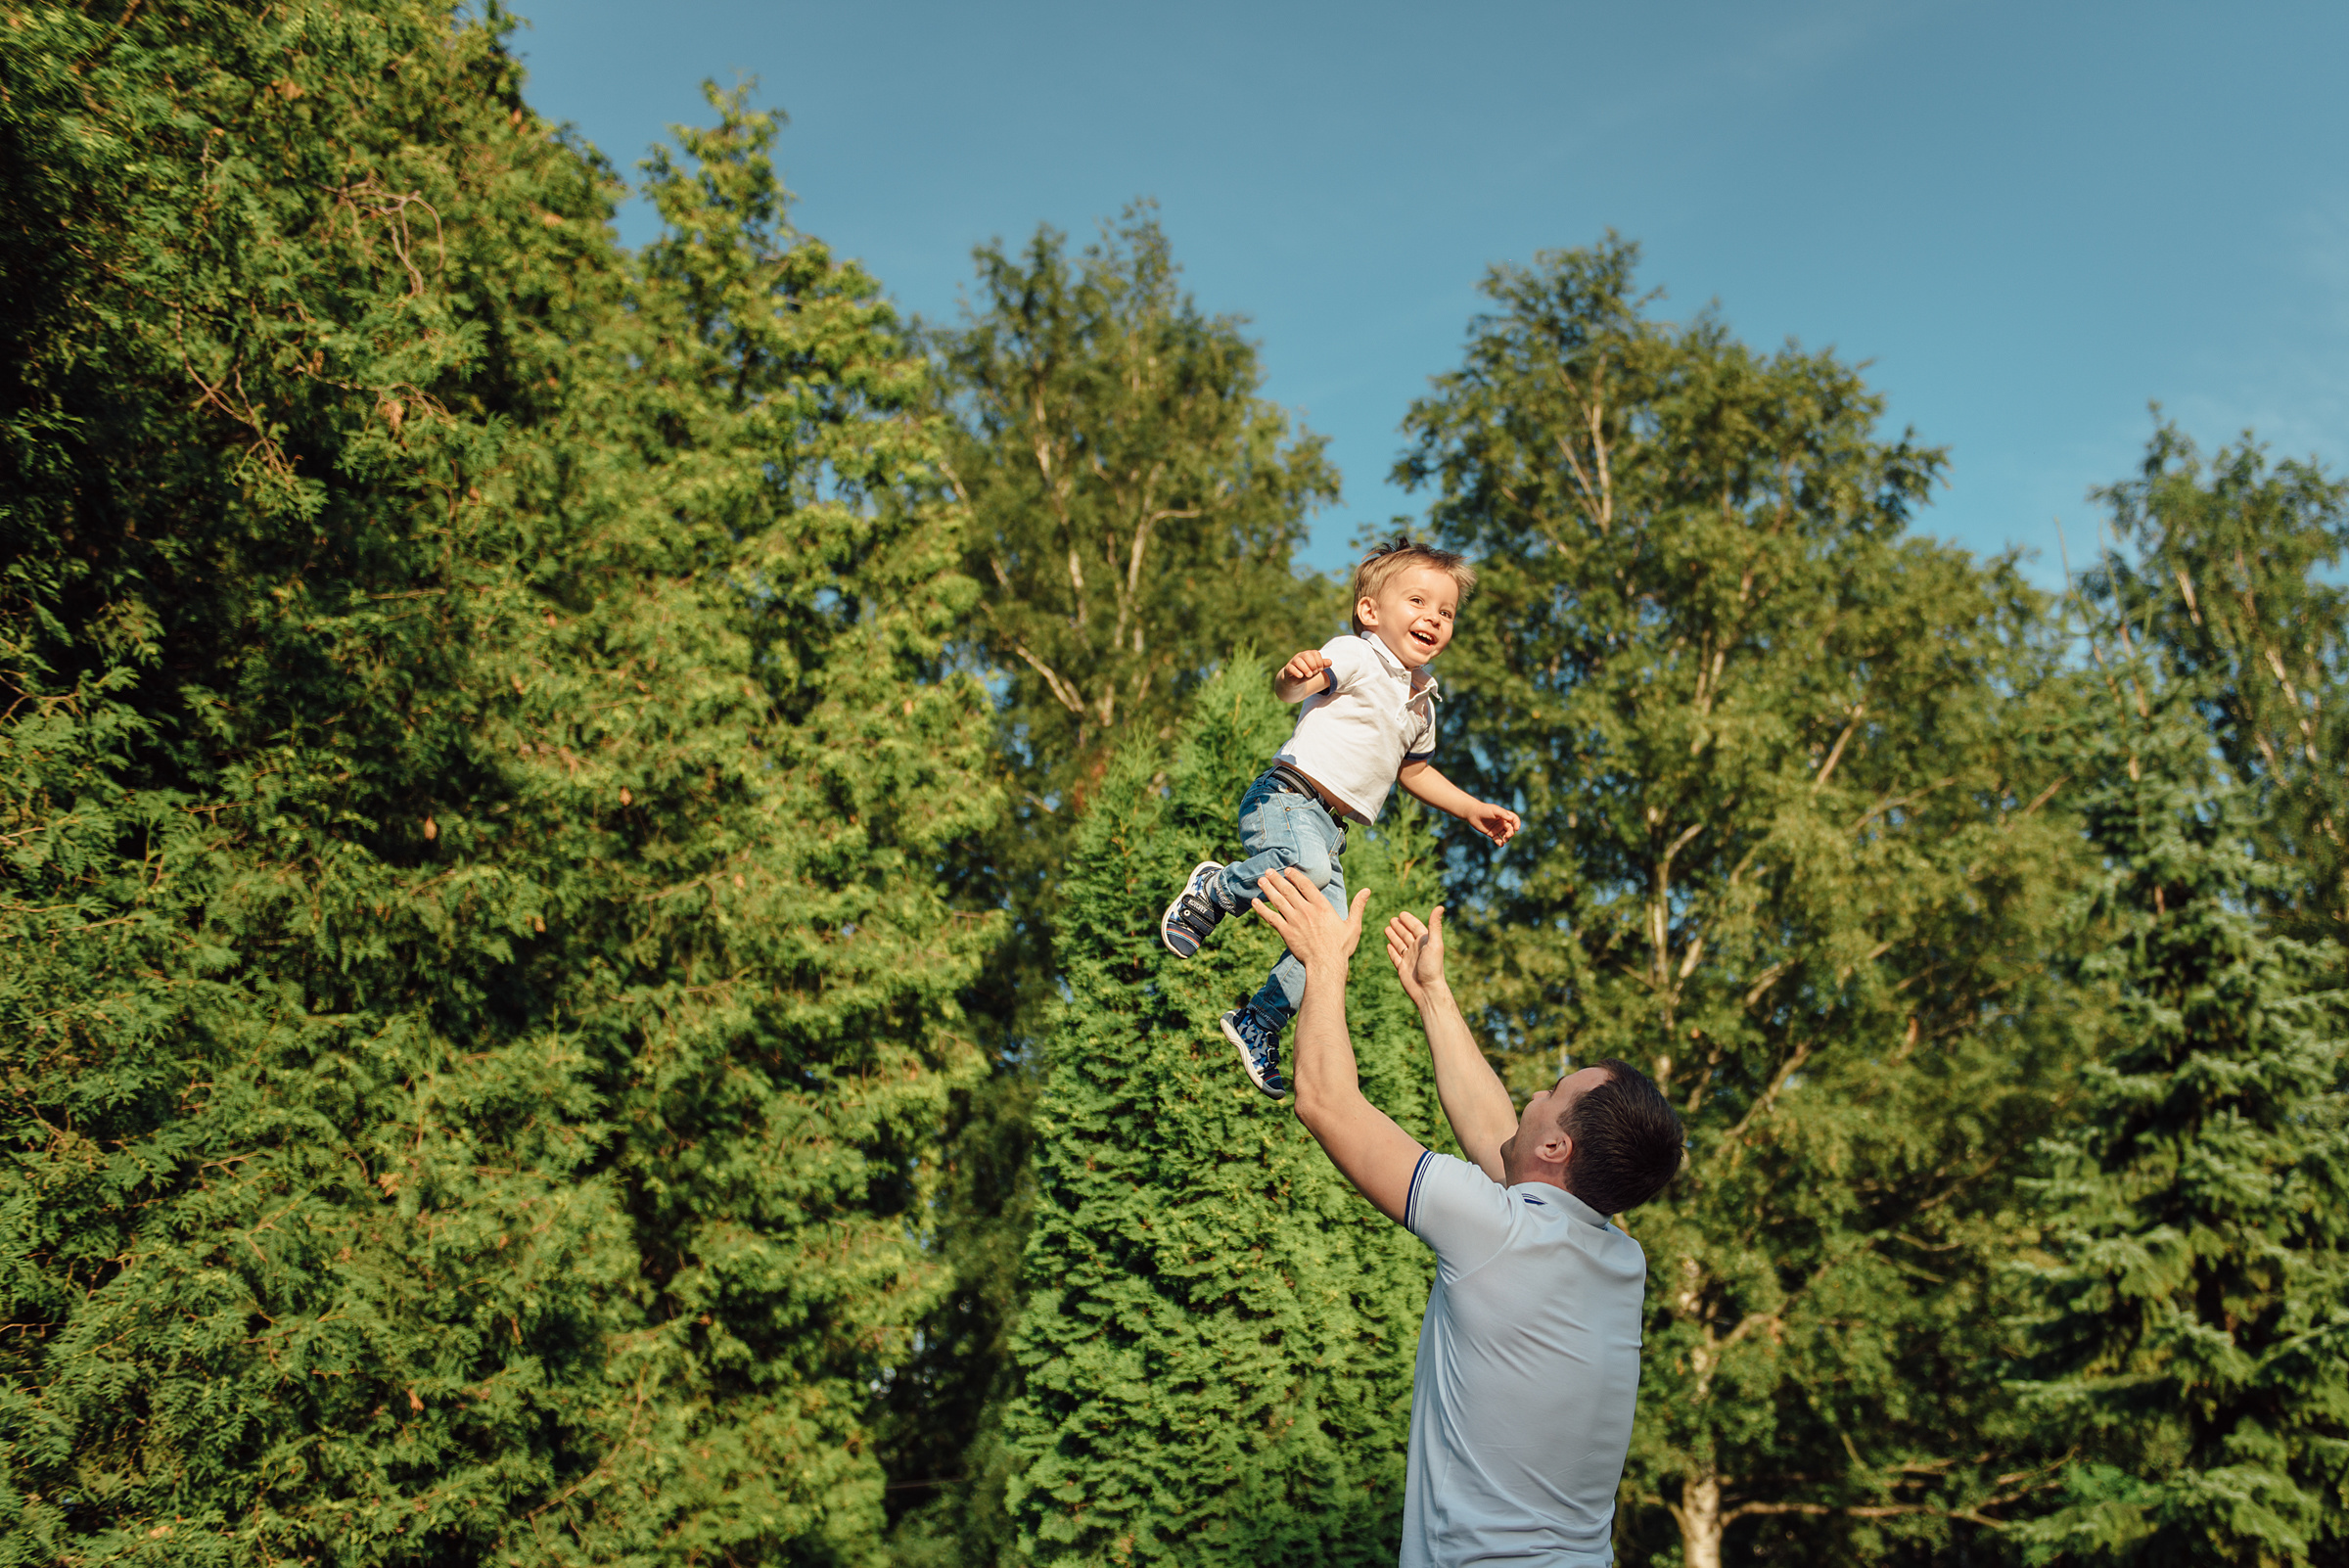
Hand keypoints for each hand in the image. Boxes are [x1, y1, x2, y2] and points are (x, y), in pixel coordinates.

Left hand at [1250, 867, 1369, 972]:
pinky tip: (1254, 902)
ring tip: (1261, 880)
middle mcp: (1306, 911)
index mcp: (1322, 907)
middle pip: (1288, 890)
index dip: (1295, 876)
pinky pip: (1271, 918)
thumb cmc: (1341, 947)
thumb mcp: (1353, 926)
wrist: (1326, 965)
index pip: (1306, 885)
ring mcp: (1294, 921)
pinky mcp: (1286, 932)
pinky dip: (1262, 909)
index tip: (1288, 870)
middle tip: (1268, 870)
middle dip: (1277, 878)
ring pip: (1278, 901)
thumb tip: (1367, 890)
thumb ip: (1357, 906)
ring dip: (1268, 889)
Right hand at [1280, 649, 1332, 689]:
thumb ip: (1323, 665)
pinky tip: (1301, 676)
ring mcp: (1293, 661)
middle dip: (1313, 664)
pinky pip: (1291, 668)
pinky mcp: (1288, 668)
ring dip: (1305, 668)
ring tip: (1309, 675)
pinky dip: (1296, 672)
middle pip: (1307, 655)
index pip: (1315, 653)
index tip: (1320, 669)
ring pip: (1298, 661)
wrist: (1295, 680)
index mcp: (1309, 654)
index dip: (1320, 662)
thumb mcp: (1316, 669)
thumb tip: (1330, 662)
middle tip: (1314, 672)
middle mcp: (1300, 656)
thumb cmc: (1307, 672)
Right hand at [1384, 906, 1448, 1005]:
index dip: (1409, 920)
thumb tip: (1440, 907)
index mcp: (1425, 942)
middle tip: (1392, 919)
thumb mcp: (1435, 943)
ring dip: (1394, 936)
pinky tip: (1388, 945)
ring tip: (1386, 928)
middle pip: (1406, 935)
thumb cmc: (1433, 966)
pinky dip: (1392, 950)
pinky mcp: (1402, 968)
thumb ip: (1435, 925)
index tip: (1402, 913)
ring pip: (1399, 944)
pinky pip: (1395, 956)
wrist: (1427, 990)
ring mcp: (1409, 958)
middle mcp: (1417, 949)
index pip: (1416, 927)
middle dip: (1399, 927)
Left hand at [1469, 800, 1520, 845]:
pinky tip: (1501, 844)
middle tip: (1508, 835)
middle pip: (1510, 829)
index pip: (1514, 819)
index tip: (1517, 828)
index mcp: (1504, 815)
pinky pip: (1498, 839)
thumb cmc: (1484, 809)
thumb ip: (1503, 814)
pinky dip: (1500, 842)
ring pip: (1505, 835)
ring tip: (1505, 840)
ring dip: (1507, 838)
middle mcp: (1502, 822)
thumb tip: (1511, 819)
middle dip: (1511, 833)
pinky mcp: (1491, 834)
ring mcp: (1497, 828)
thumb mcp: (1494, 810)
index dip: (1517, 823)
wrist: (1473, 813)